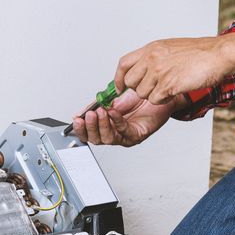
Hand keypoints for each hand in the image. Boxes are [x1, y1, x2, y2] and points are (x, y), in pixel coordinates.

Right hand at [70, 89, 186, 146]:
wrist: (158, 95)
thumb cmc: (139, 99)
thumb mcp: (112, 100)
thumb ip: (98, 105)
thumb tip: (83, 111)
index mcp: (107, 126)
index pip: (90, 133)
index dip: (81, 128)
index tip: (77, 119)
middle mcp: (116, 134)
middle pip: (96, 139)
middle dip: (90, 127)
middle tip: (89, 115)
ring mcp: (126, 136)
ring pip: (108, 138)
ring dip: (101, 125)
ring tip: (100, 112)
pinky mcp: (137, 135)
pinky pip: (123, 131)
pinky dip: (116, 121)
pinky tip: (113, 112)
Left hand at [114, 32, 234, 103]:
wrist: (217, 54)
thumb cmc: (199, 52)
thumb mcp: (169, 47)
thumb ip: (153, 57)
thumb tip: (141, 70)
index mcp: (151, 48)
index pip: (123, 64)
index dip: (118, 78)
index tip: (120, 87)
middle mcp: (152, 59)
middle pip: (130, 82)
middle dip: (139, 89)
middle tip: (154, 88)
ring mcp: (159, 71)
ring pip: (142, 93)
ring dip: (154, 95)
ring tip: (168, 87)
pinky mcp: (169, 84)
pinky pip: (155, 99)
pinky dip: (163, 100)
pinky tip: (174, 91)